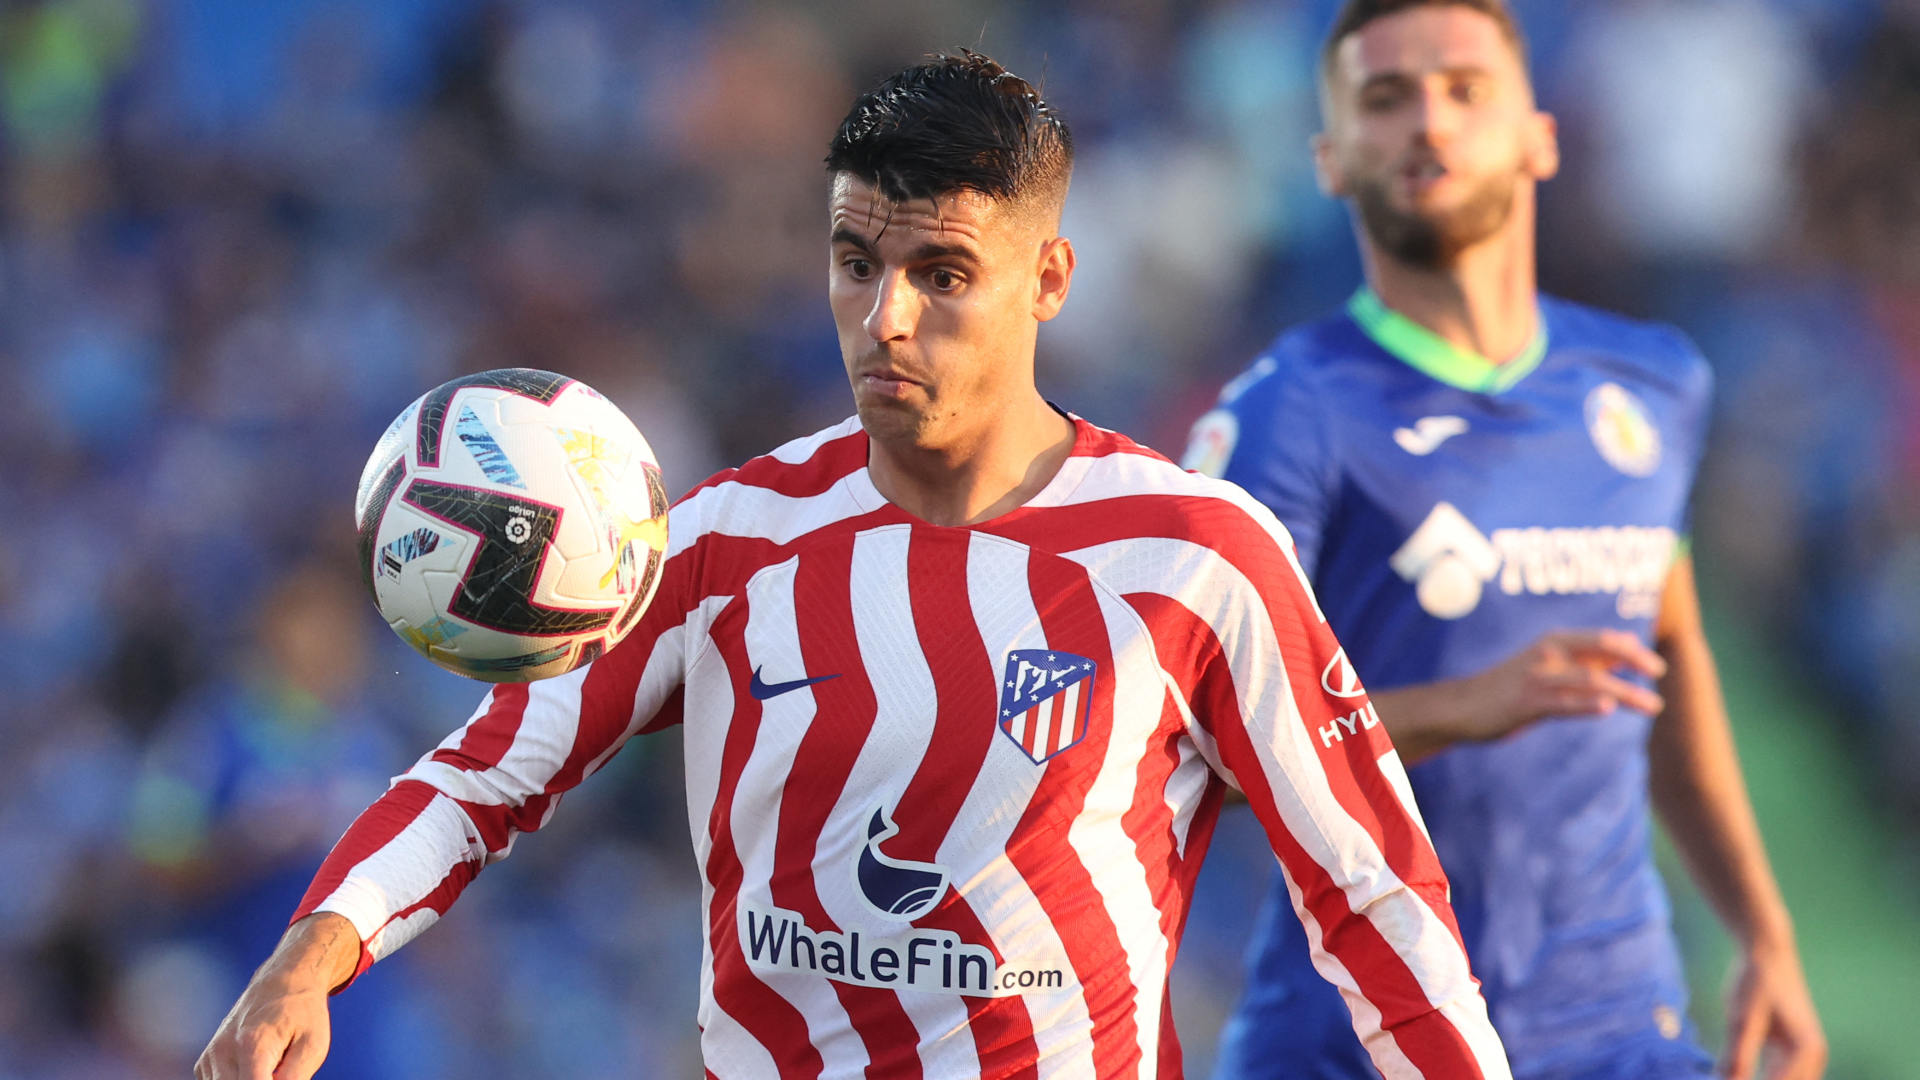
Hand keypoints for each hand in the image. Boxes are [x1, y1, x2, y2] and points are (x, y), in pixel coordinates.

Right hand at [196, 913, 356, 1079]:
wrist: (284, 982)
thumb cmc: (302, 1013)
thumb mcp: (313, 1046)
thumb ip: (295, 1079)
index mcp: (252, 1044)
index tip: (283, 1075)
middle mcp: (223, 1050)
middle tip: (280, 1067)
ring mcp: (211, 1056)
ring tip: (270, 1065)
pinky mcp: (205, 1062)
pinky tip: (257, 1067)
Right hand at [1460, 628, 1666, 740]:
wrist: (1463, 707)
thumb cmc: (1510, 687)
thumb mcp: (1548, 665)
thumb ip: (1584, 658)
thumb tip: (1626, 646)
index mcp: (1554, 641)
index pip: (1603, 639)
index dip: (1633, 649)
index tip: (1655, 667)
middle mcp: (1548, 652)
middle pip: (1601, 648)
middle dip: (1635, 659)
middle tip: (1659, 674)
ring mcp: (1537, 677)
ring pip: (1591, 679)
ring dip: (1626, 692)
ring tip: (1652, 706)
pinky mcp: (1527, 702)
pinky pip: (1563, 702)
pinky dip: (1587, 704)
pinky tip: (1607, 708)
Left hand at [1721, 940, 1825, 1079]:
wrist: (1766, 951)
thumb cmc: (1756, 981)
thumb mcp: (1743, 1019)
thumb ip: (1737, 1055)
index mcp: (1806, 1052)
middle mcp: (1812, 1058)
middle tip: (1728, 1078)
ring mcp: (1803, 1055)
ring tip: (1731, 1074)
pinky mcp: (1789, 1050)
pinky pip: (1775, 1076)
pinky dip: (1756, 1078)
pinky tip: (1733, 1075)